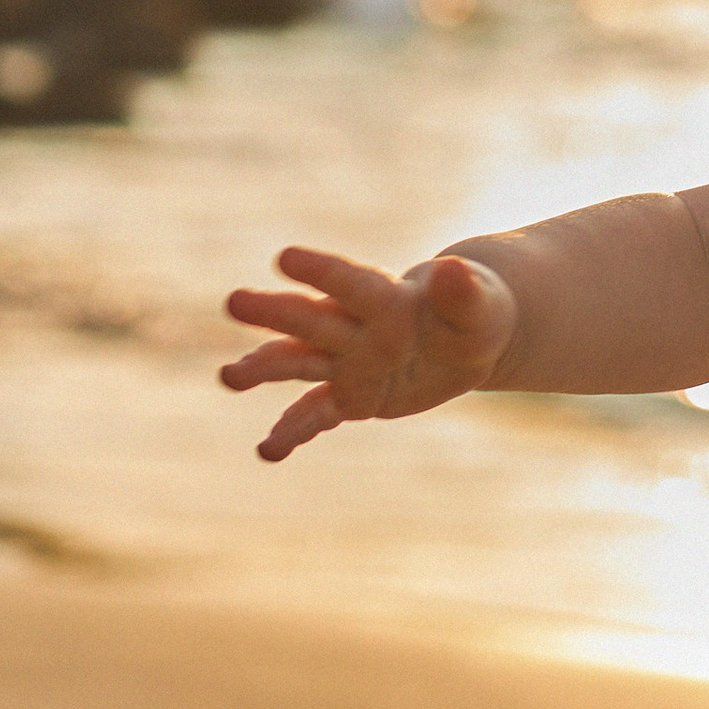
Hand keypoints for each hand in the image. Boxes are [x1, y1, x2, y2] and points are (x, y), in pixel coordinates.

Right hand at [219, 247, 518, 461]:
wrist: (463, 337)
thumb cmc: (475, 311)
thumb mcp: (480, 306)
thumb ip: (462, 293)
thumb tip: (454, 268)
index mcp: (386, 297)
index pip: (352, 282)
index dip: (323, 271)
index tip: (286, 257)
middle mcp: (356, 327)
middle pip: (312, 319)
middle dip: (275, 313)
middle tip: (234, 301)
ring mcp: (348, 363)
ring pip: (299, 363)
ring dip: (263, 368)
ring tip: (228, 377)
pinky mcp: (350, 397)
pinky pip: (316, 415)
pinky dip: (292, 432)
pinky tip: (268, 451)